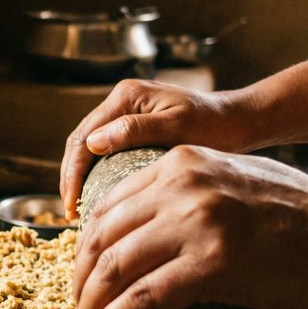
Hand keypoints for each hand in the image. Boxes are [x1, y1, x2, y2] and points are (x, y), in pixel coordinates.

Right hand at [59, 79, 254, 219]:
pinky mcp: (134, 128)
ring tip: (78, 208)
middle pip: (80, 142)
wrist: (238, 121)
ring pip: (89, 148)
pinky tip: (96, 196)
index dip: (73, 173)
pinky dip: (94, 174)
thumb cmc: (214, 124)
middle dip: (71, 178)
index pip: (84, 137)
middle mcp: (121, 101)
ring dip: (79, 177)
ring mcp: (126, 114)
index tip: (72, 203)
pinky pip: (104, 152)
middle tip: (69, 212)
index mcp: (126, 96)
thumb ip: (134, 130)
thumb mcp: (176, 126)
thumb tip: (93, 143)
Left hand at [73, 146, 307, 308]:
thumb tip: (154, 232)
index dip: (86, 250)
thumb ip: (192, 195)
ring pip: (115, 269)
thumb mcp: (236, 182)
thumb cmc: (306, 219)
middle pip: (102, 237)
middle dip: (81, 281)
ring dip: (91, 307)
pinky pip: (144, 300)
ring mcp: (197, 222)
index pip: (109, 206)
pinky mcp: (214, 264)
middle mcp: (183, 184)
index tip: (85, 279)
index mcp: (182, 162)